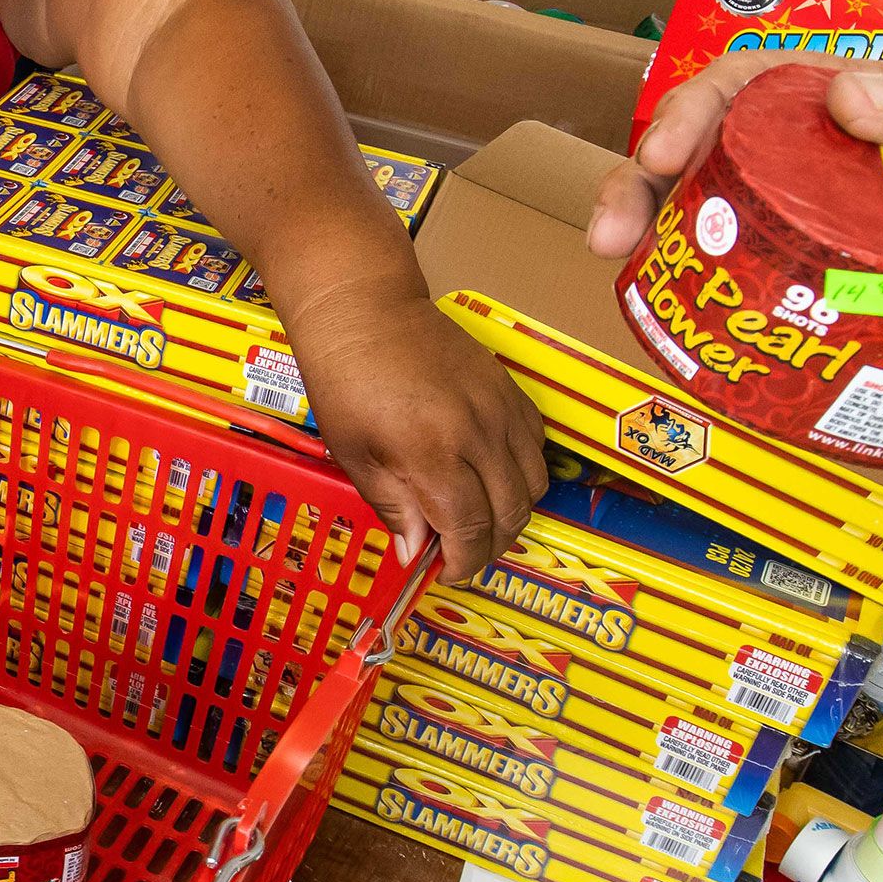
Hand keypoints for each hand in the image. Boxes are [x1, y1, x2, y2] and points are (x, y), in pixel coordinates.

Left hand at [282, 278, 548, 581]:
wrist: (365, 309)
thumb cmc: (345, 379)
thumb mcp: (353, 453)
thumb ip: (393, 506)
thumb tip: (417, 552)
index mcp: (432, 452)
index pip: (471, 529)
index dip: (463, 563)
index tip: (445, 572)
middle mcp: (477, 432)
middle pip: (510, 514)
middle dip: (489, 547)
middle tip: (460, 552)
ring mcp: (500, 408)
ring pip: (533, 484)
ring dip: (510, 513)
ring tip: (476, 518)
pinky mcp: (510, 388)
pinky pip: (537, 445)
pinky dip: (523, 472)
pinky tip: (491, 476)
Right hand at [590, 50, 882, 404]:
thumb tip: (849, 93)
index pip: (775, 81)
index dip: (703, 105)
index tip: (667, 152)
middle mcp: (871, 169)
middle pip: (733, 162)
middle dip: (651, 186)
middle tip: (619, 232)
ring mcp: (873, 251)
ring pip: (749, 246)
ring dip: (677, 263)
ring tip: (636, 297)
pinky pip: (801, 329)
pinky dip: (743, 341)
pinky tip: (706, 359)